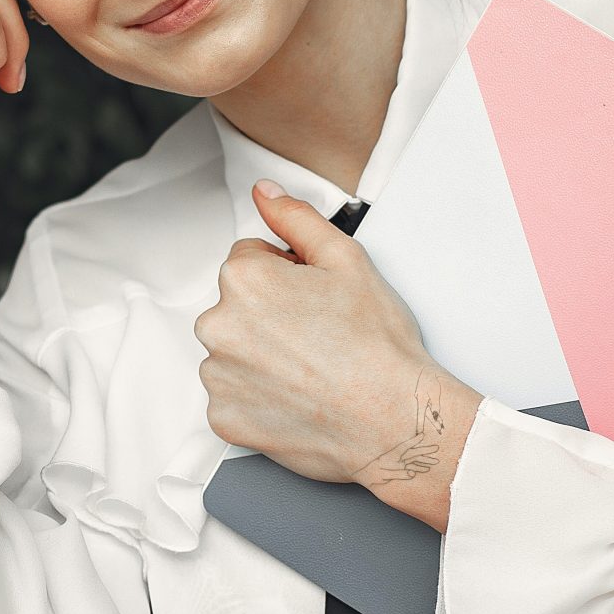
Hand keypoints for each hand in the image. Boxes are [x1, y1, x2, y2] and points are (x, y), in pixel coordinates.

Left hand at [193, 181, 481, 528]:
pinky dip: (258, 398)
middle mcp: (218, 326)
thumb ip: (296, 218)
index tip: (314, 300)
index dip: (288, 275)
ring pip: (234, 352)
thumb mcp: (346, 259)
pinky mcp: (225, 419)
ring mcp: (217, 377)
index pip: (250, 258)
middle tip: (318, 336)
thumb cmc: (377, 345)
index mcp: (243, 278)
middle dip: (269, 314)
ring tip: (311, 369)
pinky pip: (234, 398)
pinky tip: (297, 396)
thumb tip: (265, 194)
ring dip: (261, 356)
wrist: (395, 419)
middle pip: (237, 306)